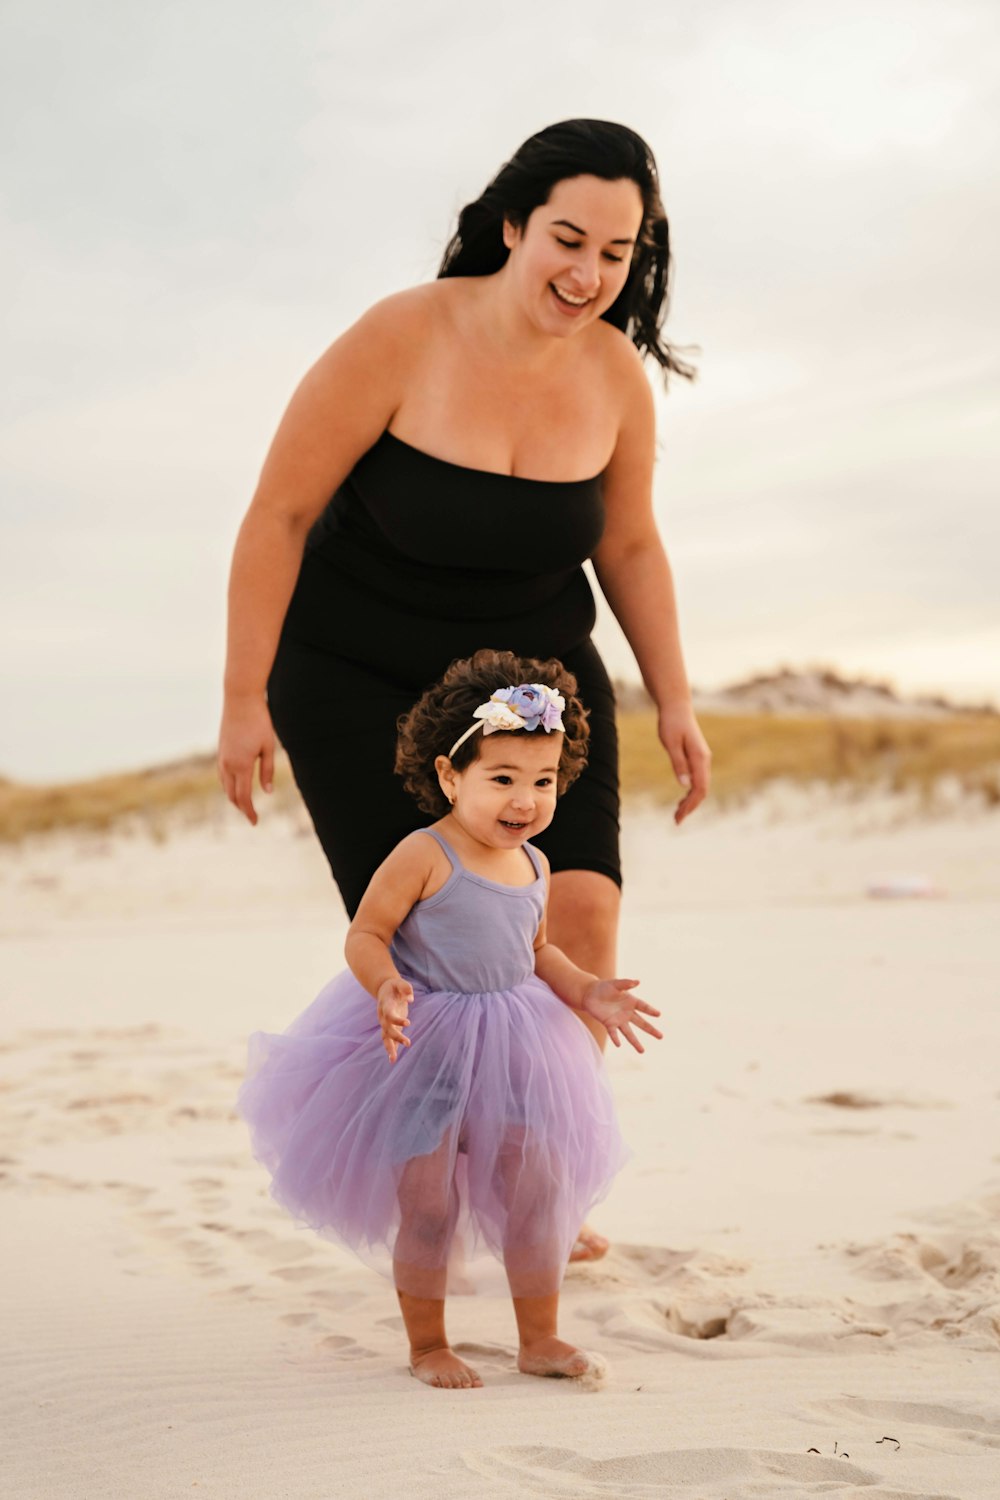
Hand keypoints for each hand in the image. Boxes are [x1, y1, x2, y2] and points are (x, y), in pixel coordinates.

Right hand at [217, 692, 275, 825]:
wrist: (240, 699)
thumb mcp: (268, 747)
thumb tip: (267, 792)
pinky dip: (228, 785)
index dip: (249, 811)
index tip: (255, 822)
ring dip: (233, 797)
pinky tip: (235, 785)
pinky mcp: (220, 750)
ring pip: (224, 785)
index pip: (243, 797)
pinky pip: (222, 774)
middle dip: (241, 807)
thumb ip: (267, 771)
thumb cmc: (259, 721)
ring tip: (245, 804)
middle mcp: (227, 764)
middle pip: (231, 794)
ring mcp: (221, 757)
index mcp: (241, 765)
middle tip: (252, 816)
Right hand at [377, 978, 413, 1063]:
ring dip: (389, 1048)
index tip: (408, 1023)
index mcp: (385, 1005)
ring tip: (393, 1060)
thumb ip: (405, 988)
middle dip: (396, 1037)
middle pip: (387, 1029)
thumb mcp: (399, 983)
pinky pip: (389, 1039)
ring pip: (385, 1037)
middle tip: (408, 1043)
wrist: (384, 990)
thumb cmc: (394, 987)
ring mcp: (385, 1023)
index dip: (397, 1020)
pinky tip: (393, 1059)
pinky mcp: (389, 1027)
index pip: (389, 1015)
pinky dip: (391, 1048)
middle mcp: (383, 1016)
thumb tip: (410, 999)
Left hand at [582, 979, 662, 1052]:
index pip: (643, 1007)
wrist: (590, 994)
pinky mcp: (609, 1024)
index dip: (650, 1010)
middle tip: (661, 1036)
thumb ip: (626, 983)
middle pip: (641, 1023)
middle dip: (650, 1030)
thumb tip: (638, 981)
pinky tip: (619, 1044)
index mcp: (631, 1002)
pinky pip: (613, 1033)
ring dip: (635, 1042)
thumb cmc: (604, 987)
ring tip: (642, 1051)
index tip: (658, 1014)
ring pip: (629, 1033)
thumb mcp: (616, 984)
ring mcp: (619, 1020)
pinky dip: (615, 1038)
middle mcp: (627, 1013)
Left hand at [659, 702, 710, 825]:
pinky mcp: (697, 757)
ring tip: (678, 812)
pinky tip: (682, 797)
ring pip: (701, 785)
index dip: (690, 805)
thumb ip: (678, 763)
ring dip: (691, 800)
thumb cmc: (671, 723)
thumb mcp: (671, 743)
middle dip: (691, 806)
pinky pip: (698, 779)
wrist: (676, 706)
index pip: (699, 788)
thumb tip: (684, 785)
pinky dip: (691, 791)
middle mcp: (704, 760)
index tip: (678, 817)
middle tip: (676, 820)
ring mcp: (702, 758)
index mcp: (699, 758)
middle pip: (702, 790)